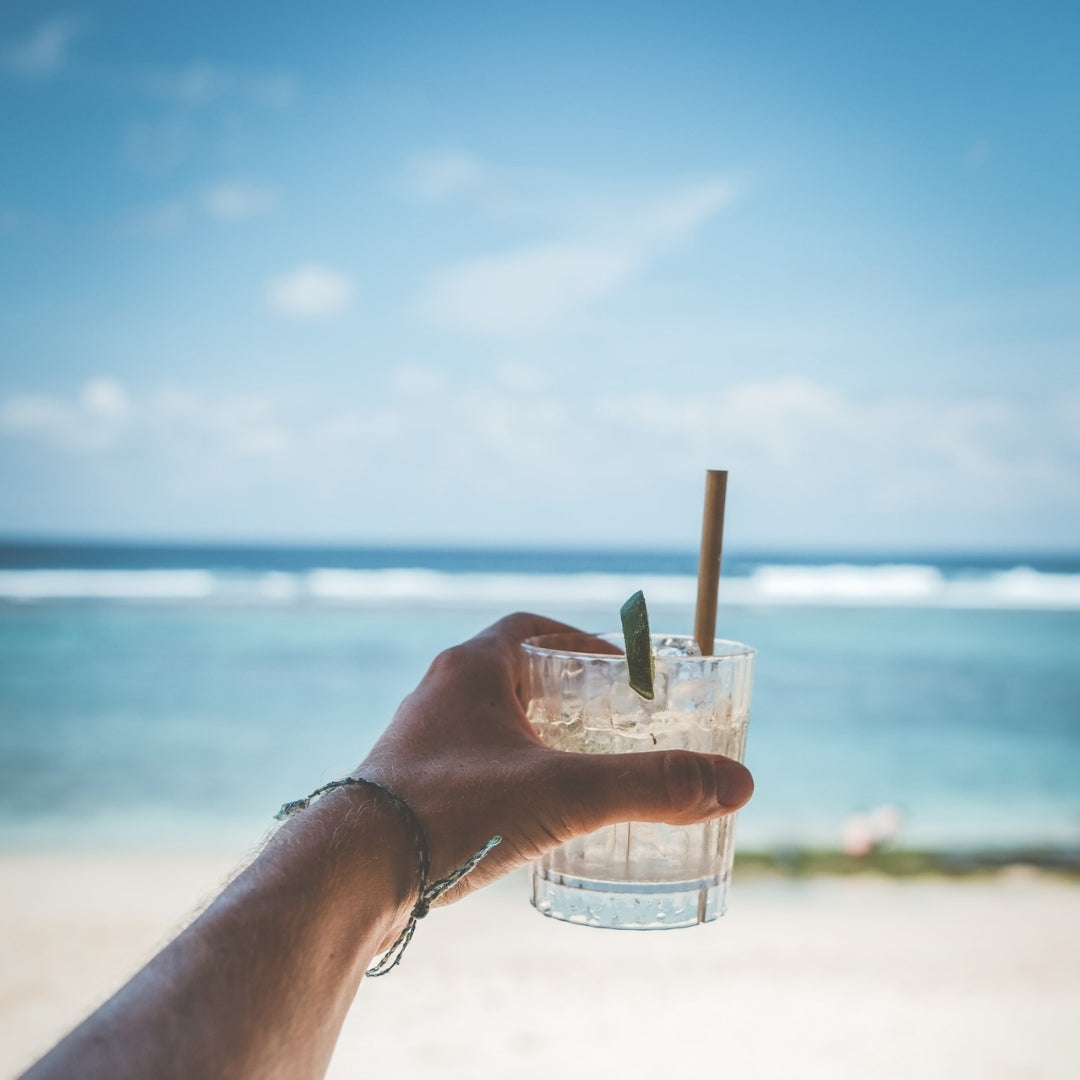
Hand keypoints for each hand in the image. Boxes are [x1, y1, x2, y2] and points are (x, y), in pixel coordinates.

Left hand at [359, 612, 753, 899]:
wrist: (348, 874)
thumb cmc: (452, 811)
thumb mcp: (564, 793)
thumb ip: (651, 786)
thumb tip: (737, 782)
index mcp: (473, 668)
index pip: (535, 631)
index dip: (584, 644)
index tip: (622, 674)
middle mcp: (441, 693)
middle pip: (517, 675)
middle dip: (568, 695)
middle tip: (614, 725)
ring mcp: (421, 740)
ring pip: (491, 722)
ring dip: (536, 736)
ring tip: (582, 769)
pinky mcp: (409, 784)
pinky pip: (471, 761)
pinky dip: (509, 773)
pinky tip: (531, 813)